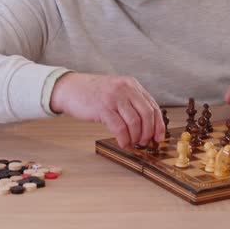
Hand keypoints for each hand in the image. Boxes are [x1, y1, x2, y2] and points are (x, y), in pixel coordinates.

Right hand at [49, 72, 164, 147]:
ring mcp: (115, 98)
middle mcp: (126, 89)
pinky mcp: (103, 108)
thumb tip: (146, 125)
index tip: (159, 136)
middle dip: (148, 132)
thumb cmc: (93, 93)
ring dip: (135, 137)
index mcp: (132, 85)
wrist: (70, 88)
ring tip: (131, 143)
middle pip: (147, 114)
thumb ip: (131, 103)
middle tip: (144, 142)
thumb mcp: (116, 91)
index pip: (153, 106)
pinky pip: (120, 128)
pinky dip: (124, 139)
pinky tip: (122, 142)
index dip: (159, 124)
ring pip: (135, 122)